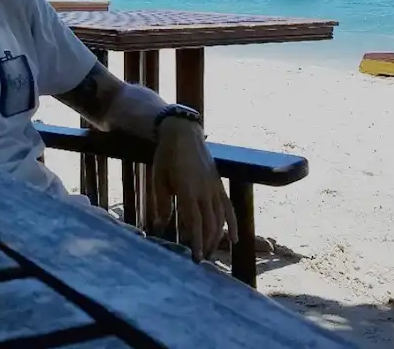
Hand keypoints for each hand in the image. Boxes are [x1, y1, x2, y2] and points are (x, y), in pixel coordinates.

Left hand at [148, 117, 237, 261]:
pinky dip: (233, 223)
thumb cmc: (166, 156)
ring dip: (217, 237)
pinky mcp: (219, 185)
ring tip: (211, 252)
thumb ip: (162, 204)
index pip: (194, 222)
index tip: (196, 258)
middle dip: (206, 244)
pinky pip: (228, 207)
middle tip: (202, 261)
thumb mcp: (159, 179)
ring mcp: (215, 188)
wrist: (183, 133)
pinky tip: (234, 238)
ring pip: (220, 218)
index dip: (196, 242)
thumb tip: (159, 226)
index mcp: (188, 190)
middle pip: (210, 223)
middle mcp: (205, 191)